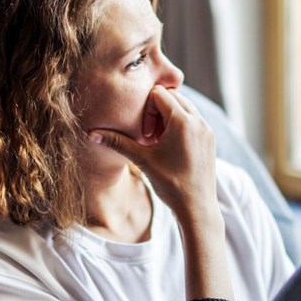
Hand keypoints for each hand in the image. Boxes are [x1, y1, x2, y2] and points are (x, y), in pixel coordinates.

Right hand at [88, 86, 218, 228]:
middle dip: (157, 111)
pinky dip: (180, 124)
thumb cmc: (169, 184)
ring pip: (184, 106)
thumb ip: (117, 142)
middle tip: (149, 136)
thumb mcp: (142, 160)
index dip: (145, 109)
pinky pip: (193, 119)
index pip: (158, 93)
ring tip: (159, 141)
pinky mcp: (210, 137)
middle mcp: (198, 120)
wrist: (197, 207)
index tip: (144, 134)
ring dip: (168, 117)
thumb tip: (90, 134)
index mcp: (183, 121)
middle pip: (172, 96)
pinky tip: (170, 147)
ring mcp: (207, 128)